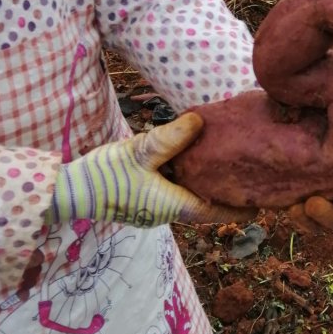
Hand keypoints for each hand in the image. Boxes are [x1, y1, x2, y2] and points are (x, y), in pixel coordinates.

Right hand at [50, 114, 256, 226]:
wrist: (69, 191)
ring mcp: (153, 208)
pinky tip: (191, 160)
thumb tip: (201, 121)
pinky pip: (173, 191)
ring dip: (206, 185)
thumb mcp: (140, 151)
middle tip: (251, 179)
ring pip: (189, 196)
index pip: (215, 211)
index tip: (263, 205)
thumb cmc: (105, 176)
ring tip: (227, 166)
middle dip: (227, 194)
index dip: (240, 209)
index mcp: (172, 205)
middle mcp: (167, 211)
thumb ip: (171, 138)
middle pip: (205, 205)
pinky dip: (187, 180)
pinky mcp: (142, 200)